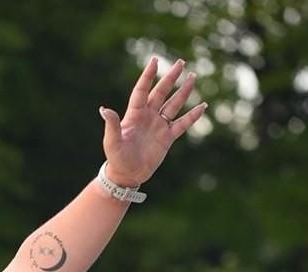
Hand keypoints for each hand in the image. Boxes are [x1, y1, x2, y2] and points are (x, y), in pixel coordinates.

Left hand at [100, 57, 206, 185]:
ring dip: (183, 92)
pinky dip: (193, 116)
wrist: (127, 175)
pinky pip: (182, 124)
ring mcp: (158, 126)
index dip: (148, 76)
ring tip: (192, 77)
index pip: (142, 91)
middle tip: (181, 62)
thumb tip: (104, 109)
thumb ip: (112, 125)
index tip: (155, 60)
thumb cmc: (116, 158)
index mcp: (134, 115)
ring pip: (173, 105)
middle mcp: (148, 117)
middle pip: (161, 93)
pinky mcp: (167, 138)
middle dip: (171, 78)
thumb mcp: (112, 142)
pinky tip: (203, 106)